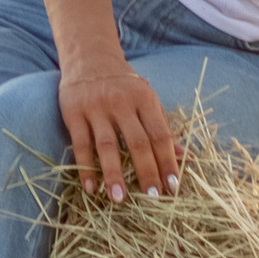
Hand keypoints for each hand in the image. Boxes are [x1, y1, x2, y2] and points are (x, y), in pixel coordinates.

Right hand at [56, 51, 180, 202]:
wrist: (88, 59)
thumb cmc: (124, 85)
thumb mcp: (147, 100)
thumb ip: (162, 128)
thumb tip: (185, 157)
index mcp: (144, 98)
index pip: (160, 134)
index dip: (168, 161)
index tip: (174, 186)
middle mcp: (121, 103)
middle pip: (137, 142)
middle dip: (147, 171)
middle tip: (152, 198)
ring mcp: (96, 108)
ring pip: (107, 146)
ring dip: (114, 174)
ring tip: (119, 199)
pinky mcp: (74, 114)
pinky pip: (81, 145)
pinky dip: (86, 168)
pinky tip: (91, 189)